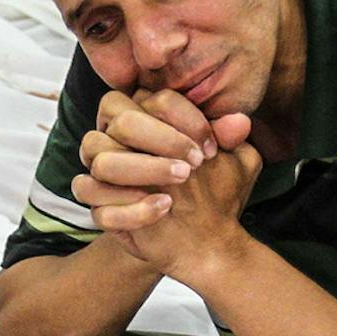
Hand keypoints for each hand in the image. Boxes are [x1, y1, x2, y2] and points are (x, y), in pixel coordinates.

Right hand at [74, 90, 255, 272]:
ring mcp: (103, 177)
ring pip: (102, 162)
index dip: (181, 117)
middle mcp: (114, 141)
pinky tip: (163, 208)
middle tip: (194, 164)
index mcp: (142, 117)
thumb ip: (232, 138)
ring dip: (144, 170)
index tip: (211, 147)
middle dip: (161, 139)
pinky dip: (131, 209)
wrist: (204, 238)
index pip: (145, 97)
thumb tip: (239, 122)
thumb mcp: (234, 162)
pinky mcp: (101, 211)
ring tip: (180, 181)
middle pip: (119, 121)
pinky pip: (97, 206)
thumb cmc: (213, 189)